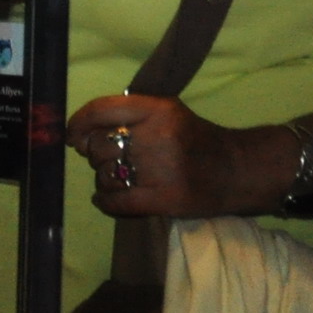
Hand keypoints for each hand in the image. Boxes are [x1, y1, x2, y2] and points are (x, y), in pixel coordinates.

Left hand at [67, 93, 286, 218]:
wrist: (239, 170)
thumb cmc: (196, 140)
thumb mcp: (167, 114)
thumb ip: (128, 116)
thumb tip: (78, 134)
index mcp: (158, 110)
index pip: (101, 110)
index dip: (78, 124)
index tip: (73, 137)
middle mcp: (159, 136)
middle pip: (99, 147)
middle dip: (98, 157)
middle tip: (114, 161)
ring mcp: (163, 169)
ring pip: (105, 176)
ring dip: (105, 180)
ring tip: (122, 179)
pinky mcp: (166, 199)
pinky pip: (117, 202)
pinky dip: (106, 202)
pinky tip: (107, 200)